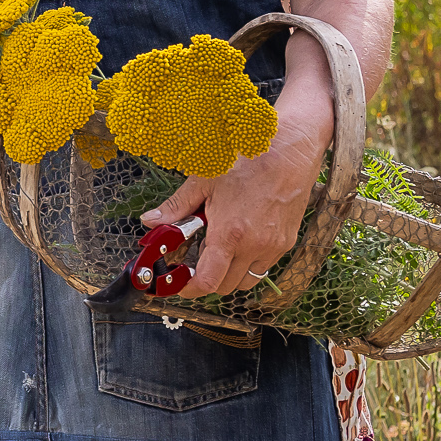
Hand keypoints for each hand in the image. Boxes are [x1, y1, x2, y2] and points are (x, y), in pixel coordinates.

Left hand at [140, 85, 334, 303]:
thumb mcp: (204, 181)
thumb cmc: (246, 161)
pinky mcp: (287, 242)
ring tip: (220, 249)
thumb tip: (150, 221)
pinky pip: (264, 266)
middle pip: (226, 286)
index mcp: (230, 234)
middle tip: (196, 260)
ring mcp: (273, 246)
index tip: (179, 285)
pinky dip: (249, 263)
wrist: (290, 150)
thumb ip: (176, 207)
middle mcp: (254, 247)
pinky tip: (241, 240)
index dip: (189, 289)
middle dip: (207, 279)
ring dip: (230, 274)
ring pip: (247, 280)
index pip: (208, 282)